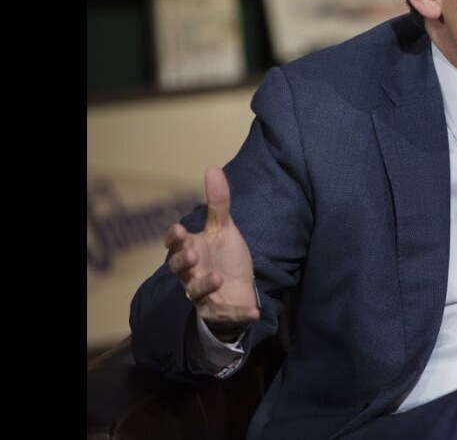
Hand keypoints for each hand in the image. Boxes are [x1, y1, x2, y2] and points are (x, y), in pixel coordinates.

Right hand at [165, 166, 260, 332]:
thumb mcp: (224, 229)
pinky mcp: (216, 312)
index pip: (175, 244)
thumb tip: (212, 168)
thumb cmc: (225, 256)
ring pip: (195, 292)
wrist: (238, 288)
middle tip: (194, 253)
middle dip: (184, 261)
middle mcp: (191, 273)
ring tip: (218, 277)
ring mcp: (202, 294)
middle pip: (179, 269)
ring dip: (204, 284)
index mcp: (191, 250)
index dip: (175, 238)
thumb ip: (218, 203)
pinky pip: (225, 315)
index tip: (179, 229)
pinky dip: (240, 314)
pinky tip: (254, 312)